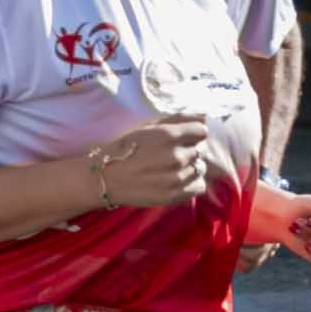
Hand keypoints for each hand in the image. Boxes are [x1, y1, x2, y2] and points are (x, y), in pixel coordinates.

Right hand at [76, 113, 220, 210]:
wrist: (104, 178)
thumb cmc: (124, 149)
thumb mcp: (147, 127)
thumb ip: (178, 119)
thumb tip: (206, 116)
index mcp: (168, 135)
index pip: (202, 131)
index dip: (192, 134)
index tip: (181, 139)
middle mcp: (176, 155)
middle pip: (200, 150)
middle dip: (188, 151)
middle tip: (170, 156)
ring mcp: (176, 177)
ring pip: (200, 168)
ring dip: (190, 168)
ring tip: (171, 169)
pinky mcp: (174, 195)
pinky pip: (199, 186)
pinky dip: (191, 183)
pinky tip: (176, 180)